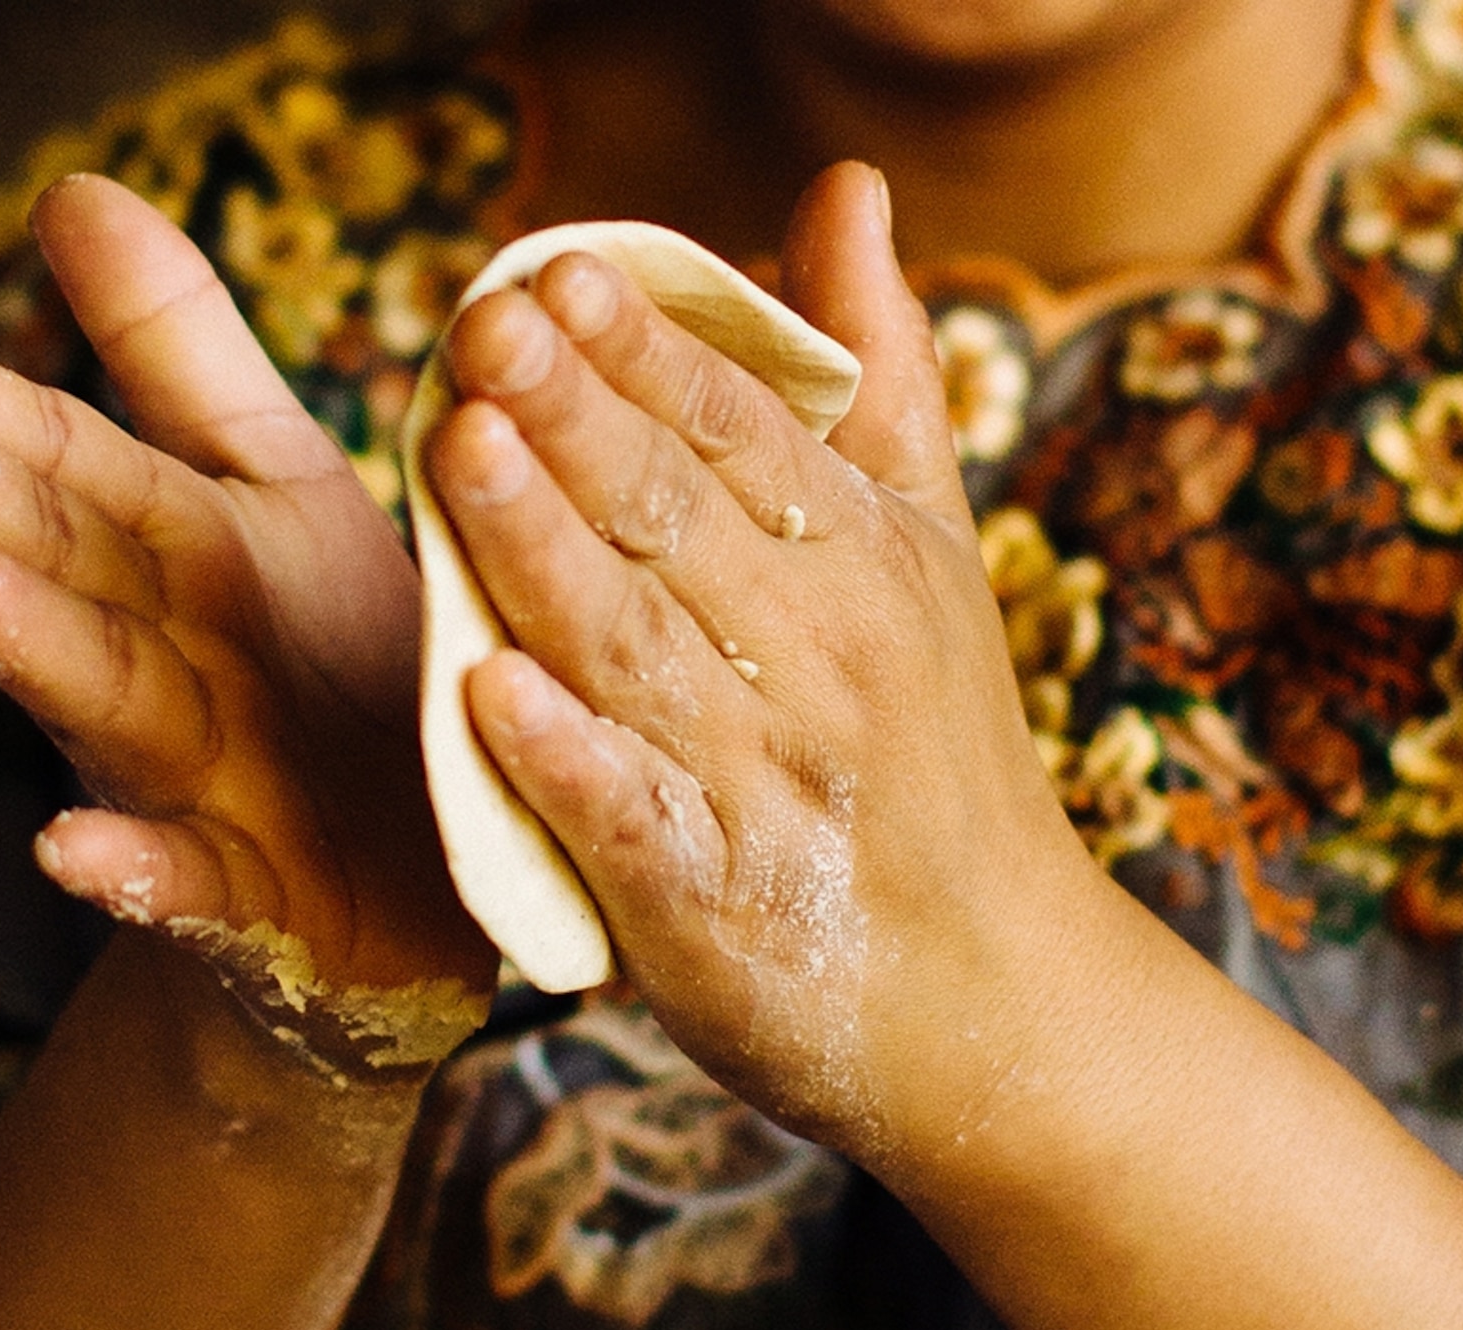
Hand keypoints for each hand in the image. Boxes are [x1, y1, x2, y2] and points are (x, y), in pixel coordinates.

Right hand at [0, 175, 495, 1004]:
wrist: (408, 900)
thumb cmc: (330, 672)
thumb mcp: (274, 491)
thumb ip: (178, 360)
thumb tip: (69, 192)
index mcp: (167, 555)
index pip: (57, 461)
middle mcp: (160, 664)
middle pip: (57, 565)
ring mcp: (197, 787)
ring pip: (100, 700)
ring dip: (10, 632)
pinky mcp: (255, 904)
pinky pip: (191, 887)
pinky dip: (130, 871)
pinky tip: (66, 850)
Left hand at [427, 163, 1103, 1150]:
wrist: (1000, 1004)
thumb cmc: (939, 770)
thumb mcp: (929, 562)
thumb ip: (875, 386)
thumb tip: (843, 193)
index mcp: (865, 568)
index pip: (741, 435)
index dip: (647, 352)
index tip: (559, 271)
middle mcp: (822, 667)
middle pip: (678, 525)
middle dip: (578, 422)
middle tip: (481, 327)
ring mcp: (767, 790)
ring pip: (640, 654)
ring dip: (545, 556)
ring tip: (462, 452)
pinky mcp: (715, 911)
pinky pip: (632, 823)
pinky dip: (567, 762)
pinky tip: (489, 697)